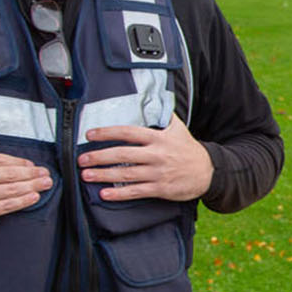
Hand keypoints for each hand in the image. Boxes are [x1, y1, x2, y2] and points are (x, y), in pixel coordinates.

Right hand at [0, 135, 52, 237]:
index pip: (0, 160)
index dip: (18, 162)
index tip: (31, 164)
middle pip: (10, 174)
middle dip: (32, 173)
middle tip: (46, 173)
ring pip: (11, 189)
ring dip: (33, 186)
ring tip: (46, 183)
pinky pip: (6, 206)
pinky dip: (22, 201)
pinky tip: (34, 197)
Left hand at [79, 116, 212, 201]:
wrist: (209, 172)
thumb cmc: (189, 150)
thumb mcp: (179, 129)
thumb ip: (164, 115)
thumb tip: (154, 98)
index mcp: (159, 138)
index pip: (128, 133)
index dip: (107, 133)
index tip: (90, 135)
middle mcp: (157, 154)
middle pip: (122, 154)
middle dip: (99, 157)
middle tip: (82, 160)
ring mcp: (158, 173)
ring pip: (126, 174)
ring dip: (104, 175)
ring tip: (87, 175)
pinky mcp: (161, 189)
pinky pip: (136, 191)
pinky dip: (119, 193)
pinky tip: (105, 193)